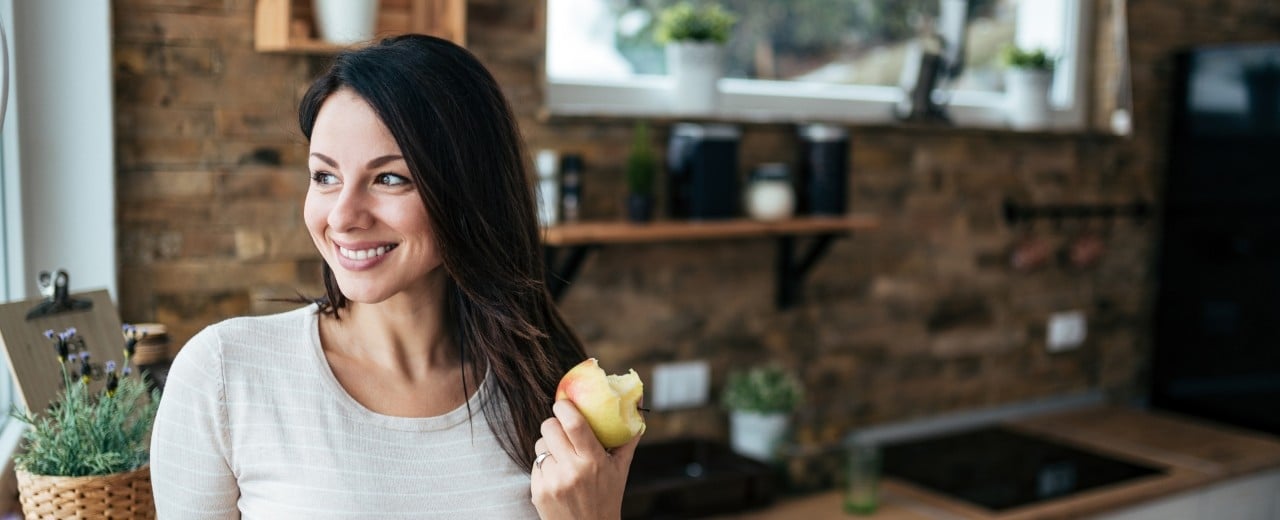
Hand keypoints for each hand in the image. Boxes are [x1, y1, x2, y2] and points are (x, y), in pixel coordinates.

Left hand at [531, 399, 639, 519]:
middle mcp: (572, 470)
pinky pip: (535, 463)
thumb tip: (636, 408)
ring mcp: (553, 481)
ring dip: (548, 445)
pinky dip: (544, 465)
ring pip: (540, 444)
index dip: (564, 407)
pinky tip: (556, 475)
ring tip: (562, 457)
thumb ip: (627, 439)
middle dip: (553, 423)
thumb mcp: (621, 469)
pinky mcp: (538, 491)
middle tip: (561, 428)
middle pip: (549, 428)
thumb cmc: (607, 497)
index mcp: (594, 461)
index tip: (563, 403)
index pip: (574, 423)